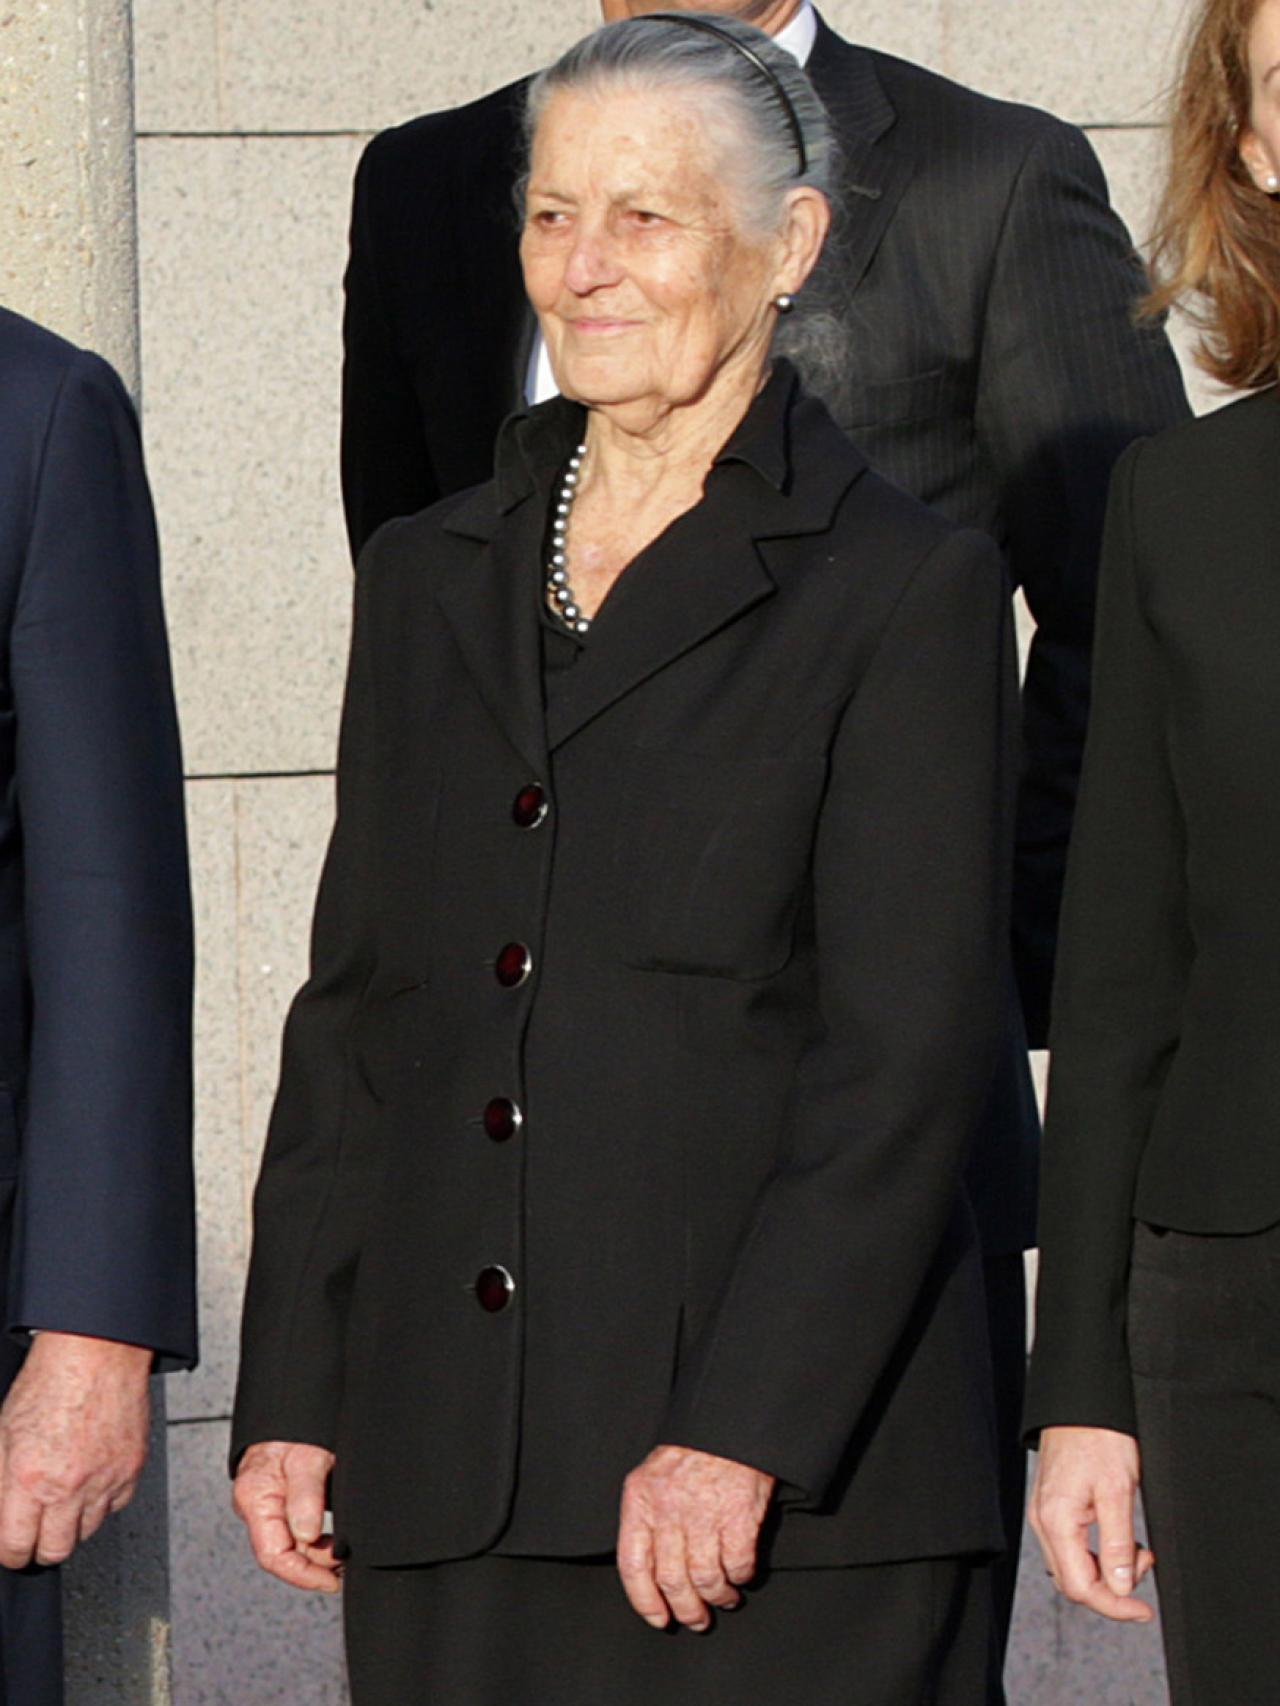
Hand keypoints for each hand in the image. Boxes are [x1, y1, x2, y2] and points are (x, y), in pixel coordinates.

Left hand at [0, 1330, 151, 1567]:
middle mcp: (69, 1485)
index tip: (12, 1546)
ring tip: (65, 1497)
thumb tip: (2, 1514)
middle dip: (41, 1546)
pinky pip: (116, 1504)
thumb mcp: (3, 1432)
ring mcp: (105, 1479)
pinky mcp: (132, 1468)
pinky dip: (103, 1500)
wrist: (97, 1353)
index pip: (16, 1546)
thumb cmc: (50, 1381)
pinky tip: (91, 1479)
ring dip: (73, 1522)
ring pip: (88, 1531)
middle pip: (56, 1550)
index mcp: (29, 1478)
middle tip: (36, 1532)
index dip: (10, 1551)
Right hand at [233, 1440, 340, 1593]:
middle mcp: (258, 1506)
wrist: (296, 1403)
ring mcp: (269, 1503)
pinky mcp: (284, 1498)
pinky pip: (297, 1529)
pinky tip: (334, 1540)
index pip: (274, 1555)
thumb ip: (306, 1495)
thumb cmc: (296, 1425)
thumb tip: (308, 1536)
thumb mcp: (308, 1457)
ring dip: (318, 1553)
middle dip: (315, 1565)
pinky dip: (317, 1539)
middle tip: (345, 1565)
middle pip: (284, 1553)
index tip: (331, 1579)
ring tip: (343, 1553)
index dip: (303, 1574)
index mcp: (256, 1499)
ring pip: (292, 1543)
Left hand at [617, 1444, 773, 1631]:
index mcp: (641, 1500)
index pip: (633, 1565)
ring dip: (717, 1598)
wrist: (728, 1423)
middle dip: (686, 1609)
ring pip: (705, 1580)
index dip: (644, 1601)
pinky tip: (740, 1575)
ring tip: (725, 1598)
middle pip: (672, 1580)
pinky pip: (737, 1565)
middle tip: (697, 1618)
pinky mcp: (739, 1516)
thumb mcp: (653, 1477)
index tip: (659, 1618)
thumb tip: (649, 1573)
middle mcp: (669, 1510)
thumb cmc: (691, 1452)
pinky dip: (740, 1577)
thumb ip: (647, 1518)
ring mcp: (705, 1514)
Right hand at [1029, 1425, 1154, 1621]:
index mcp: (1056, 1520)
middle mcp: (1043, 1521)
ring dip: (1106, 1571)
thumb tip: (1122, 1588)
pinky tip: (1119, 1539)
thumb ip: (1117, 1545)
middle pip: (1073, 1582)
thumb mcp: (1118, 1492)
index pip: (1081, 1587)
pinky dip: (1097, 1554)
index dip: (1115, 1606)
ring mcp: (1045, 1513)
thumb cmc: (1099, 1437)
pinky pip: (1071, 1547)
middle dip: (1112, 1589)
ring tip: (1137, 1549)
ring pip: (1072, 1566)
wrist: (1082, 1401)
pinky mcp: (1052, 1505)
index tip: (1144, 1608)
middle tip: (1145, 1565)